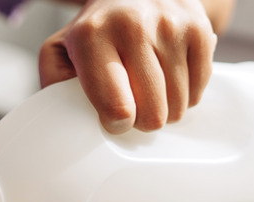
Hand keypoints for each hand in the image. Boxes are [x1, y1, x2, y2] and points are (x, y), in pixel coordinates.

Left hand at [39, 0, 218, 133]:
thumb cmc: (94, 32)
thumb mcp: (60, 52)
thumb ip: (55, 86)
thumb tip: (70, 120)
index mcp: (91, 35)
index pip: (117, 109)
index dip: (116, 124)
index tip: (112, 117)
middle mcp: (132, 25)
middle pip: (152, 113)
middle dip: (142, 120)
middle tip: (132, 105)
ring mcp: (170, 25)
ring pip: (178, 105)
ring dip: (164, 108)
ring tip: (148, 89)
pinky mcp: (198, 28)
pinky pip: (199, 88)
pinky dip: (185, 93)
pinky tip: (168, 77)